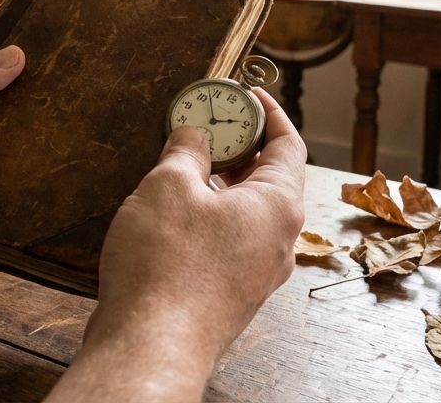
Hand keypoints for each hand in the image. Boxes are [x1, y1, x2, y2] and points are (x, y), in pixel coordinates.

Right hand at [48, 89, 305, 401]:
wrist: (150, 347)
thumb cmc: (166, 267)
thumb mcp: (169, 185)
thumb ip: (187, 150)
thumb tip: (195, 135)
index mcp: (278, 205)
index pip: (289, 144)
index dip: (268, 112)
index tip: (248, 94)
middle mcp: (278, 240)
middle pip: (269, 178)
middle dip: (238, 148)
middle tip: (207, 124)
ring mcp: (257, 271)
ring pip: (246, 212)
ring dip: (219, 184)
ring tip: (183, 165)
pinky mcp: (231, 293)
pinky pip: (229, 241)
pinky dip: (210, 216)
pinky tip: (174, 213)